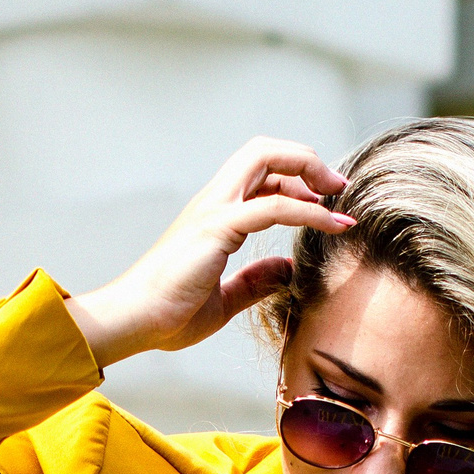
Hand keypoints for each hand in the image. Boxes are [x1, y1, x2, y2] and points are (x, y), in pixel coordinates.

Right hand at [63, 137, 354, 367]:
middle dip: (306, 160)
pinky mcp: (217, 228)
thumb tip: (287, 270)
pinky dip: (310, 211)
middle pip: (264, 151)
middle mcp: (214, 202)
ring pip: (267, 159)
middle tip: (336, 189)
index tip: (326, 206)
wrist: (134, 322)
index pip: (260, 175)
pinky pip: (273, 206)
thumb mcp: (225, 298)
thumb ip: (255, 281)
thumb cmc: (168, 314)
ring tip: (339, 197)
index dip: (297, 181)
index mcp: (214, 216)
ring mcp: (214, 210)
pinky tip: (334, 226)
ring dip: (310, 170)